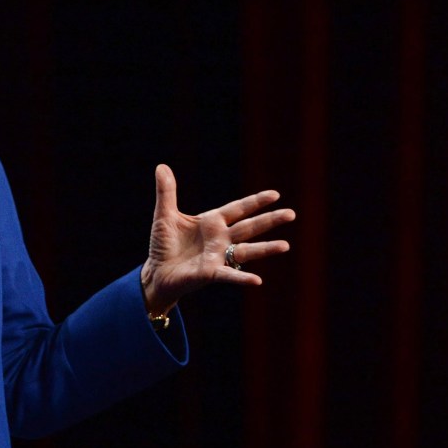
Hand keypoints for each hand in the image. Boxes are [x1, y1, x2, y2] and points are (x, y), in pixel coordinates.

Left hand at [140, 164, 294, 315]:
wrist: (156, 272)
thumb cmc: (163, 244)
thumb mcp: (164, 215)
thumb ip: (166, 192)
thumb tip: (161, 166)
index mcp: (212, 222)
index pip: (238, 209)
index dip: (255, 202)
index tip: (275, 195)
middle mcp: (220, 239)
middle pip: (249, 227)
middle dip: (269, 220)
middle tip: (291, 214)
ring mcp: (218, 257)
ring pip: (246, 251)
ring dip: (265, 248)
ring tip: (285, 245)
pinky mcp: (210, 273)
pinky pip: (228, 275)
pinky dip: (242, 277)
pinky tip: (257, 280)